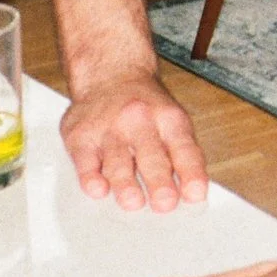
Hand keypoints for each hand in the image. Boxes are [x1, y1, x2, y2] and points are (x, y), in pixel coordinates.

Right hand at [62, 72, 208, 211]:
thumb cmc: (145, 107)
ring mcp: (109, 129)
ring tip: (133, 202)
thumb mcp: (172, 120)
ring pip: (117, 159)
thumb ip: (183, 156)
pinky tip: (97, 188)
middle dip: (159, 181)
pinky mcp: (81, 136)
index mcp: (169, 120)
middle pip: (151, 155)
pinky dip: (91, 176)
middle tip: (165, 203)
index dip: (191, 172)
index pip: (184, 149)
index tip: (195, 194)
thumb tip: (192, 196)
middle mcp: (139, 122)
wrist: (110, 72)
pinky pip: (85, 159)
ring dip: (125, 183)